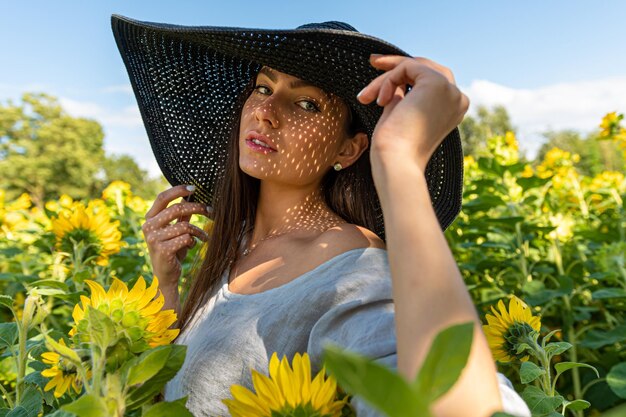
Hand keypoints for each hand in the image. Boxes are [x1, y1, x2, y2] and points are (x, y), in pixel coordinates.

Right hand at [142, 185, 212, 288]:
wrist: (166, 275)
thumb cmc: (172, 250)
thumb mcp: (176, 230)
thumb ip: (181, 215)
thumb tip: (189, 196)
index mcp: (150, 218)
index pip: (162, 198)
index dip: (178, 190)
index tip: (194, 188)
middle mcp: (148, 227)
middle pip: (176, 208)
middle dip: (197, 208)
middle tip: (210, 210)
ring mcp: (154, 239)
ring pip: (184, 225)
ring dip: (198, 231)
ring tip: (204, 236)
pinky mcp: (162, 250)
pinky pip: (185, 238)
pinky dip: (193, 241)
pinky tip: (193, 245)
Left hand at [357, 55, 469, 172]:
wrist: (397, 162)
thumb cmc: (394, 149)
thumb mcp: (400, 115)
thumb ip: (402, 96)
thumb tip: (395, 82)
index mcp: (452, 109)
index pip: (429, 80)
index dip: (404, 74)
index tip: (378, 69)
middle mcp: (457, 98)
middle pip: (424, 68)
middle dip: (395, 66)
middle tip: (373, 61)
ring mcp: (450, 90)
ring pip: (413, 66)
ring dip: (386, 78)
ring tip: (367, 97)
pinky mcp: (437, 83)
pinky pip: (407, 67)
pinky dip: (388, 80)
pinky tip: (380, 100)